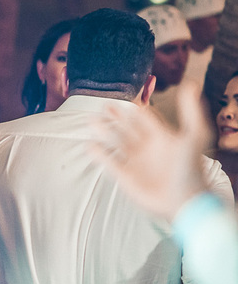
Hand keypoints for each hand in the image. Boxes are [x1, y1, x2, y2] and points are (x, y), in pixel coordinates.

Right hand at [90, 79, 209, 223]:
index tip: (125, 98)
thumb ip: (190, 110)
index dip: (136, 108)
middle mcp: (148, 148)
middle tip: (104, 105)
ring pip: (116, 142)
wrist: (184, 200)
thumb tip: (190, 83)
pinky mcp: (126, 177)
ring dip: (105, 131)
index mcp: (163, 137)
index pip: (146, 118)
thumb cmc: (192, 168)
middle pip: (129, 128)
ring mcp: (136, 162)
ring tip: (91, 120)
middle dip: (117, 117)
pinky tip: (89, 145)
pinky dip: (99, 154)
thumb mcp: (195, 135)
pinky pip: (109, 162)